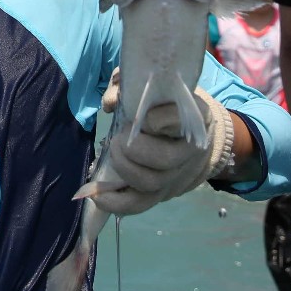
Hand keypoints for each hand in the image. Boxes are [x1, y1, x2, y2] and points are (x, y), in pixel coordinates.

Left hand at [90, 71, 233, 216]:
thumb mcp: (154, 87)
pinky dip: (116, 202)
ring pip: (151, 183)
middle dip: (134, 148)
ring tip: (114, 150)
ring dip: (124, 169)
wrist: (192, 135)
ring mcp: (176, 175)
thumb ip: (130, 85)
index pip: (180, 121)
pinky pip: (140, 204)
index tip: (146, 117)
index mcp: (194, 118)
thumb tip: (109, 102)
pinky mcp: (160, 192)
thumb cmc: (167, 104)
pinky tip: (97, 195)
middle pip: (164, 159)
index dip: (158, 120)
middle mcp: (190, 151)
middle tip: (121, 136)